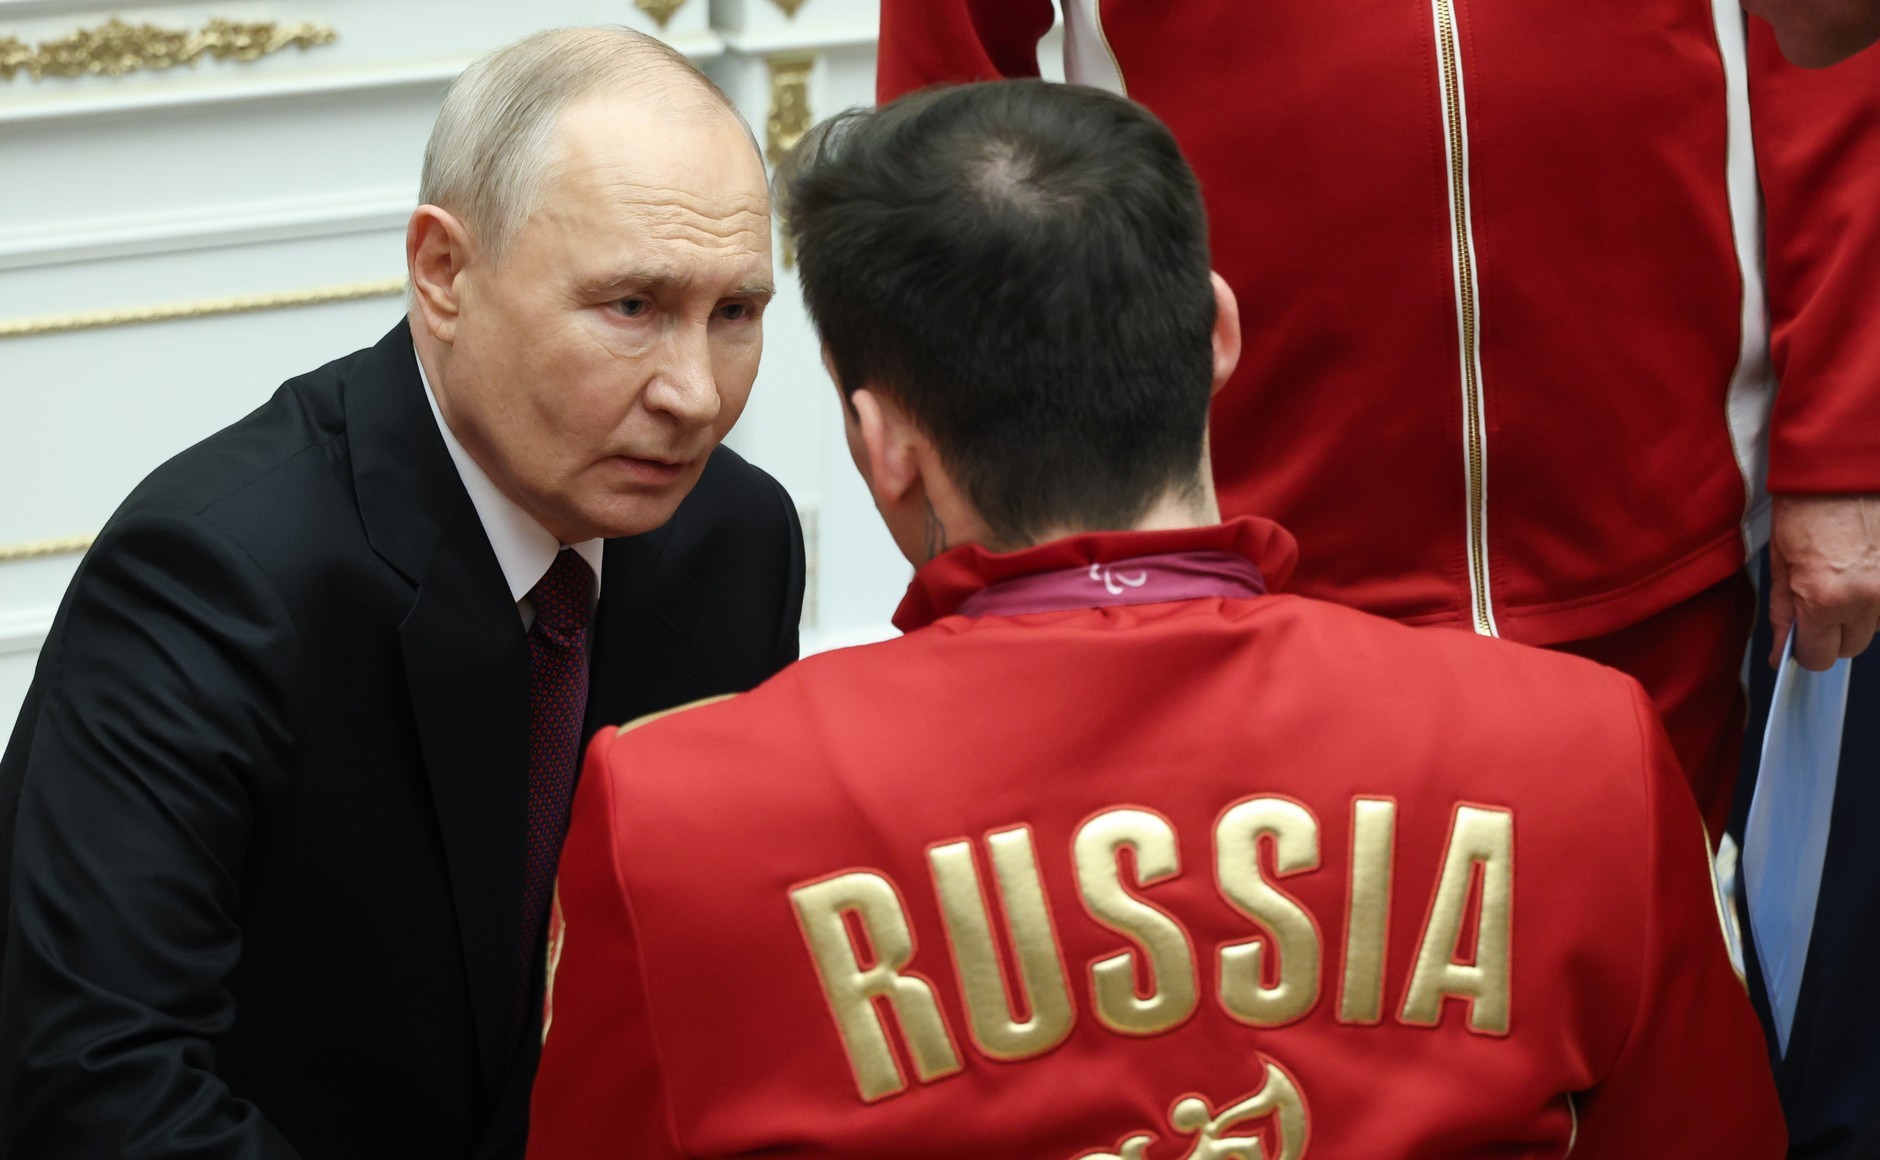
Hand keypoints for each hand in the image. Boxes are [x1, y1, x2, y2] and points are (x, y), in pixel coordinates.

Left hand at [1769, 493, 1879, 669]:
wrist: (1842, 467)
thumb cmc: (1806, 507)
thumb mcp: (1780, 564)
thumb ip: (1784, 614)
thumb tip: (1782, 652)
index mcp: (1826, 599)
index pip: (1820, 658)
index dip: (1806, 650)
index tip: (1802, 638)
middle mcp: (1869, 599)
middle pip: (1852, 647)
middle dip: (1833, 633)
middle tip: (1821, 602)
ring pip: (1877, 626)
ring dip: (1861, 613)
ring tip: (1845, 577)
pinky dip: (1878, 594)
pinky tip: (1865, 568)